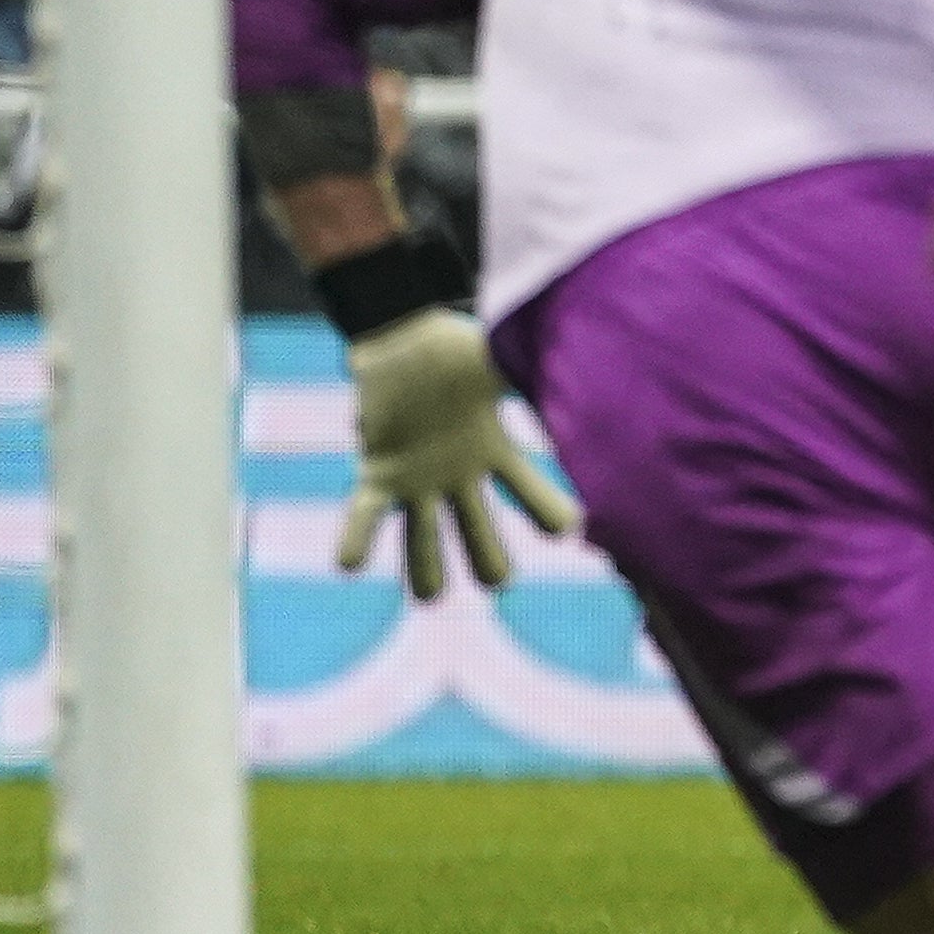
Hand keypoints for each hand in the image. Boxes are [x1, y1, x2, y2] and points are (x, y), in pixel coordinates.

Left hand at [335, 308, 576, 601]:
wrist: (398, 336)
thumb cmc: (452, 348)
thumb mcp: (498, 360)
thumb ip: (533, 371)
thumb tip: (584, 366)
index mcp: (492, 451)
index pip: (529, 490)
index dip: (548, 511)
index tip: (567, 530)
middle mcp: (457, 475)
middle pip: (477, 527)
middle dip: (486, 556)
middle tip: (496, 582)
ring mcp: (417, 479)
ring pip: (424, 534)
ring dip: (425, 566)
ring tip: (428, 598)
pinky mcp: (378, 473)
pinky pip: (367, 513)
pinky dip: (357, 537)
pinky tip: (349, 566)